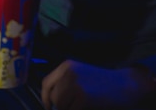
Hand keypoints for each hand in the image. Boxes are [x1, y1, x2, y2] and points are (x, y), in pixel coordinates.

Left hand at [41, 60, 155, 109]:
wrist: (126, 85)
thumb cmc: (103, 83)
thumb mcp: (80, 76)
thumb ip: (65, 84)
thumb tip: (50, 102)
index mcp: (66, 66)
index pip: (46, 83)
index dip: (45, 97)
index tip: (48, 107)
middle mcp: (68, 73)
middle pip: (53, 96)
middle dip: (60, 107)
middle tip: (71, 108)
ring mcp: (75, 84)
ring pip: (61, 105)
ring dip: (68, 109)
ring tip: (81, 106)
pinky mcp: (83, 97)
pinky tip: (87, 108)